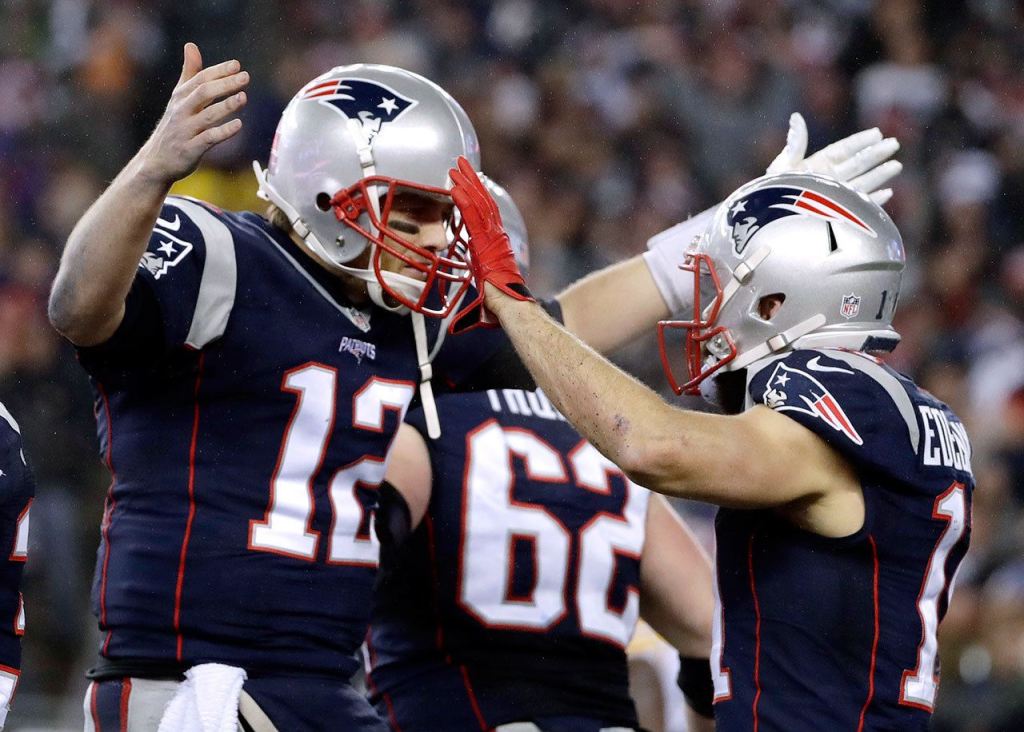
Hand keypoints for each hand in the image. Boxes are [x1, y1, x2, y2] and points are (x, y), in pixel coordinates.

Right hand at [136, 43, 248, 184]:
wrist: (156, 161)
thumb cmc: (174, 127)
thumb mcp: (178, 99)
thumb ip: (188, 74)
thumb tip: (191, 45)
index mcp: (180, 98)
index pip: (200, 79)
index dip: (218, 71)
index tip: (237, 65)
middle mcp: (181, 111)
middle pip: (203, 93)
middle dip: (225, 84)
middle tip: (245, 77)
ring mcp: (185, 131)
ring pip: (207, 115)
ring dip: (226, 106)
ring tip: (244, 97)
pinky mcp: (190, 149)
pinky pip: (209, 138)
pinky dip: (224, 131)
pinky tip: (238, 125)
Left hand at [448, 156, 532, 330]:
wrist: (511, 309)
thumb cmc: (501, 305)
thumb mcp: (484, 292)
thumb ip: (475, 290)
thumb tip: (460, 307)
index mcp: (494, 245)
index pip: (484, 214)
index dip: (475, 195)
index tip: (467, 181)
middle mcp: (495, 237)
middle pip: (482, 202)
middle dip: (471, 181)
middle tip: (460, 163)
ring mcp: (492, 238)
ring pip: (478, 204)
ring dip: (466, 184)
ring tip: (455, 167)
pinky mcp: (486, 243)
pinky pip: (472, 218)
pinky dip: (464, 202)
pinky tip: (455, 188)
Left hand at [766, 112, 901, 204]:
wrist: (772, 224)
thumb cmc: (772, 194)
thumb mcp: (783, 166)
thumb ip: (795, 144)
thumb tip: (796, 117)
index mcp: (815, 165)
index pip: (842, 150)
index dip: (859, 141)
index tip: (877, 133)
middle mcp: (827, 180)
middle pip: (857, 164)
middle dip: (876, 154)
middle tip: (894, 143)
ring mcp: (833, 197)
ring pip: (863, 183)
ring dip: (880, 175)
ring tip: (896, 166)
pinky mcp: (837, 215)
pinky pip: (859, 206)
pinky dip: (874, 201)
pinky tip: (888, 193)